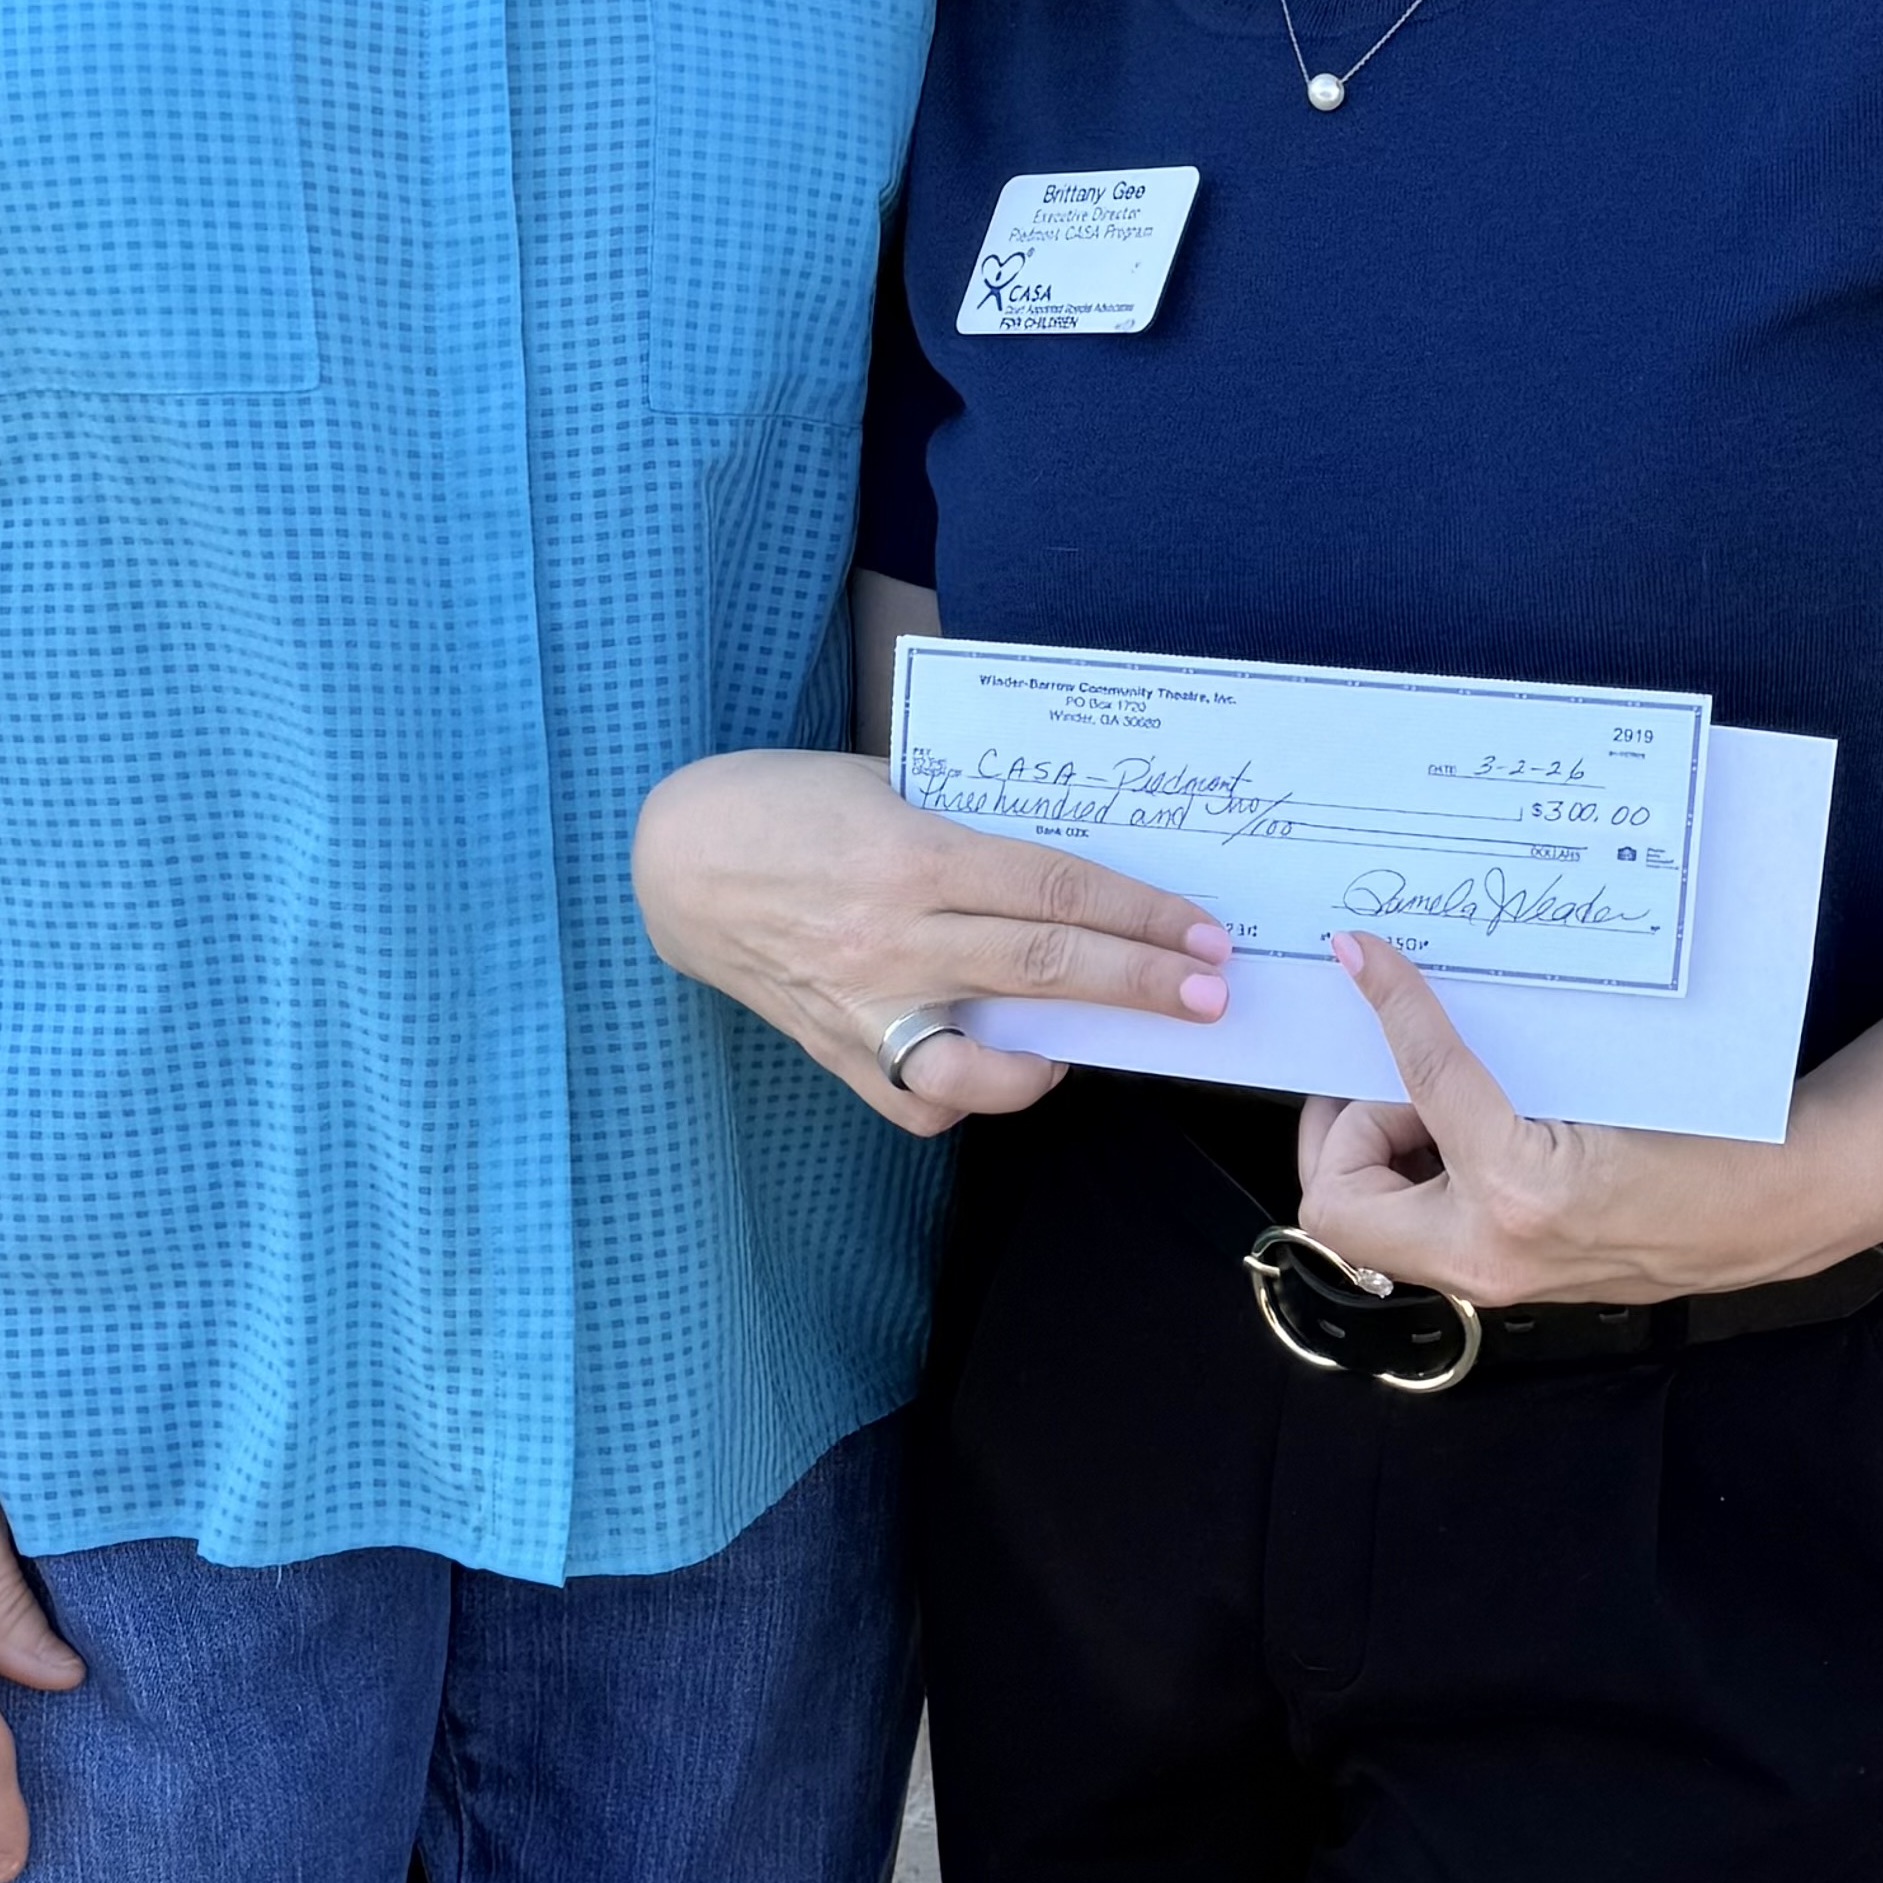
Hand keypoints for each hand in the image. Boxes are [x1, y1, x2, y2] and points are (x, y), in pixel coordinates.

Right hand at [634, 748, 1229, 1127]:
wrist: (673, 861)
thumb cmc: (784, 803)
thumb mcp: (884, 784)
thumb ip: (965, 830)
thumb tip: (1059, 870)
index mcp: (915, 855)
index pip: (1057, 889)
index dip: (1142, 915)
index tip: (1201, 933)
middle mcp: (896, 936)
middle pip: (1047, 966)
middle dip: (1141, 983)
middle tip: (1208, 993)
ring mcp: (867, 1002)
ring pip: (990, 1054)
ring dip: (1067, 1056)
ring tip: (1106, 1045)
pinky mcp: (838, 1046)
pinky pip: (923, 1098)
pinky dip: (975, 1095)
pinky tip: (1003, 1068)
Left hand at [1296, 932, 1848, 1311]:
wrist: (1770, 1208)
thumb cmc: (1708, 1139)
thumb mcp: (1597, 1076)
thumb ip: (1494, 1052)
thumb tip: (1407, 986)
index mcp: (1517, 1195)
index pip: (1423, 1079)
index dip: (1394, 1008)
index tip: (1366, 959)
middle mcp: (1491, 1253)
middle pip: (1333, 1202)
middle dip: (1340, 1130)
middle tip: (1380, 1073)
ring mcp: (1493, 1277)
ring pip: (1364, 1221)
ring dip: (1373, 1155)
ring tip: (1428, 1103)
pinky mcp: (1503, 1277)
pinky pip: (1417, 1228)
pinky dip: (1414, 1175)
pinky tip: (1458, 1133)